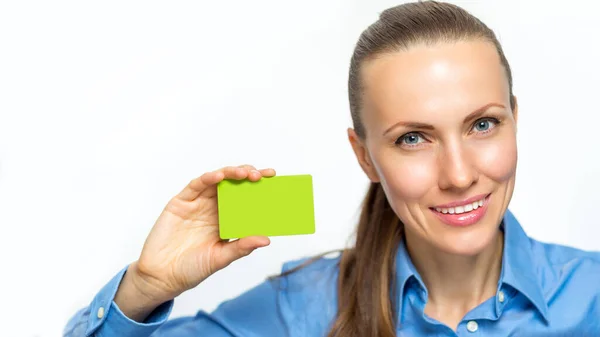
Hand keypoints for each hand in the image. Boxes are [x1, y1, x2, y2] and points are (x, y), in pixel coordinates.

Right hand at [127, 165, 274, 304]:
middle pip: (234, 186)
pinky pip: (196, 186)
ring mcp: (197, 203)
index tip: (274, 182)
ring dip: (231, 173)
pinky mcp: (181, 202)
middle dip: (249, 177)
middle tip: (262, 176)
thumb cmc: (192, 268)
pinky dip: (208, 178)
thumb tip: (266, 239)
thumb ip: (241, 247)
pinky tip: (219, 176)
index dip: (259, 190)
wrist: (162, 276)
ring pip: (217, 181)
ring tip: (245, 173)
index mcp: (226, 220)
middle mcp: (213, 208)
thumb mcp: (220, 258)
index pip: (246, 200)